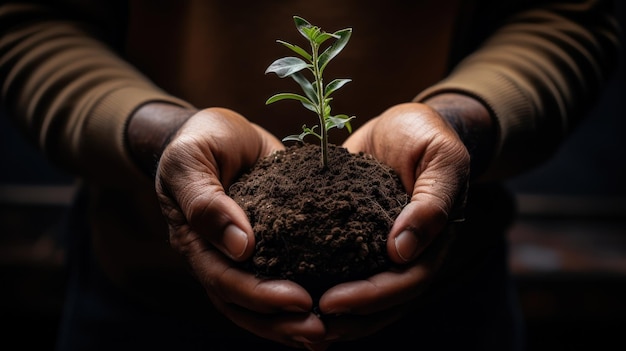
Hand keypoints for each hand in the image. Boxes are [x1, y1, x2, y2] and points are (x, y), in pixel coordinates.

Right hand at [153, 107, 326, 346]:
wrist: (218, 130)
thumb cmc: (200, 140)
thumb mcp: (191, 161)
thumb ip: (205, 201)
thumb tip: (240, 247)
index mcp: (195, 242)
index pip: (224, 281)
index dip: (260, 296)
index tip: (300, 300)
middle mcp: (218, 256)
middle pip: (244, 305)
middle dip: (281, 322)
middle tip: (321, 332)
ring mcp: (243, 253)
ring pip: (262, 301)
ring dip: (292, 322)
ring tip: (329, 333)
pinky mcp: (269, 242)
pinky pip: (283, 274)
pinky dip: (301, 296)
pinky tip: (333, 306)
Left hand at [314, 101, 472, 344]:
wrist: (403, 124)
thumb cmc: (426, 135)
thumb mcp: (440, 158)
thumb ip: (432, 202)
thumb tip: (402, 251)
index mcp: (432, 241)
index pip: (406, 282)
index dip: (371, 297)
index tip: (332, 302)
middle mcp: (408, 253)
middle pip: (383, 301)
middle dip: (348, 317)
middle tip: (308, 324)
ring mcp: (380, 248)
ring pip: (362, 293)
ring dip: (335, 314)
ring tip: (296, 324)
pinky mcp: (355, 237)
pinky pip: (341, 267)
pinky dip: (321, 283)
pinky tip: (290, 290)